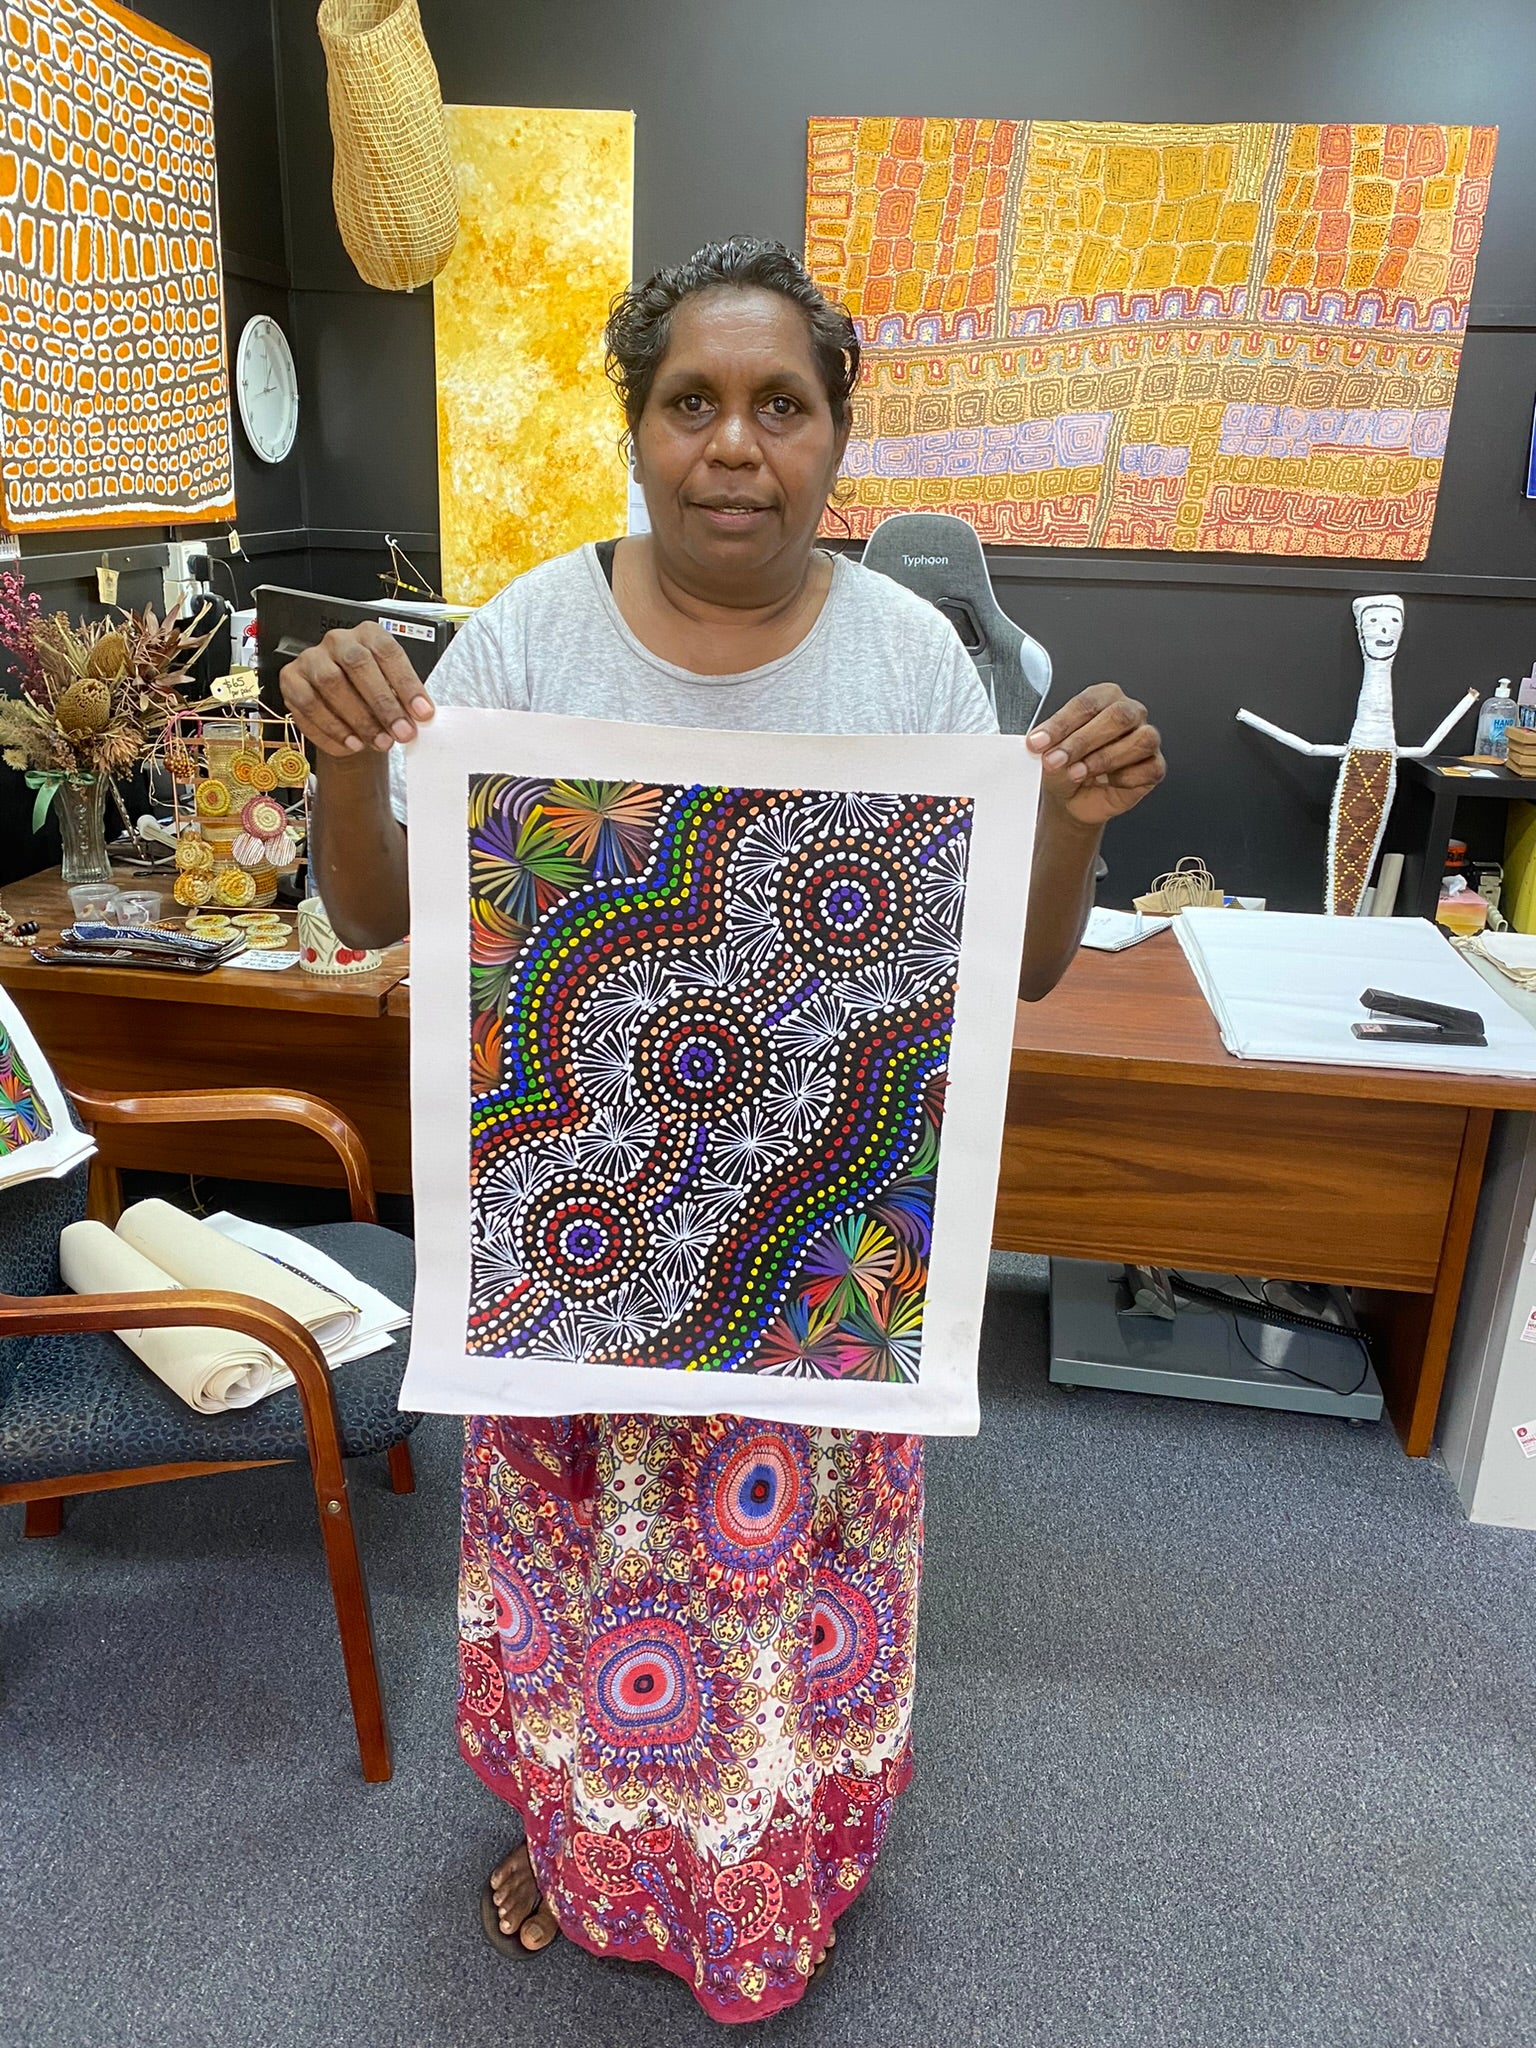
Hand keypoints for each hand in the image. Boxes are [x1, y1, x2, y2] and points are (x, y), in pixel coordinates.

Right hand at [279, 622, 435, 758]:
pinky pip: (307, 705)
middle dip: (382, 704)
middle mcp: (338, 641)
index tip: (423, 713)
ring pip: (330, 684)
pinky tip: (350, 745)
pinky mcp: (290, 680)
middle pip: (358, 665)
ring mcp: (310, 658)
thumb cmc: (371, 695)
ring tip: (378, 743)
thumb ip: (405, 700)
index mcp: (368, 634)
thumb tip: (421, 717)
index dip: (407, 683)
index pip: (388, 652)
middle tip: (401, 733)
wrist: (343, 708)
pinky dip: (330, 730)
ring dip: (357, 719)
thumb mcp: (392, 691)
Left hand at [1027, 682, 1164, 827]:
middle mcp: (1129, 712)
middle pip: (1118, 717)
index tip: (1038, 742)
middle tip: (1056, 760)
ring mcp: (1146, 738)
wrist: (1073, 799)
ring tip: (1077, 773)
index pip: (1087, 703)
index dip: (1062, 724)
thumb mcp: (1049, 754)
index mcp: (1104, 697)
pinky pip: (1150, 768)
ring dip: (1104, 760)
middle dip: (1082, 741)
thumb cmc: (1065, 766)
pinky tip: (1108, 782)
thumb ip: (1050, 749)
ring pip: (1140, 740)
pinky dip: (1126, 778)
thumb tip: (1049, 751)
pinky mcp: (1155, 766)